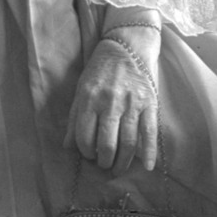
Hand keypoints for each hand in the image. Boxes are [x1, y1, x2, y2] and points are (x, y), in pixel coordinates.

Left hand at [65, 31, 159, 175]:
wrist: (127, 47)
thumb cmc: (100, 70)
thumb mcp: (81, 90)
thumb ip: (73, 118)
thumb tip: (67, 146)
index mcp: (89, 99)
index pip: (84, 136)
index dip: (86, 152)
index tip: (89, 155)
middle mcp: (110, 103)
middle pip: (107, 144)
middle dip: (104, 161)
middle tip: (104, 166)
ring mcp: (132, 104)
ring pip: (128, 143)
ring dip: (122, 162)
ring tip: (118, 169)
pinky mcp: (150, 103)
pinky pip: (149, 133)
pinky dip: (148, 152)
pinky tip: (147, 166)